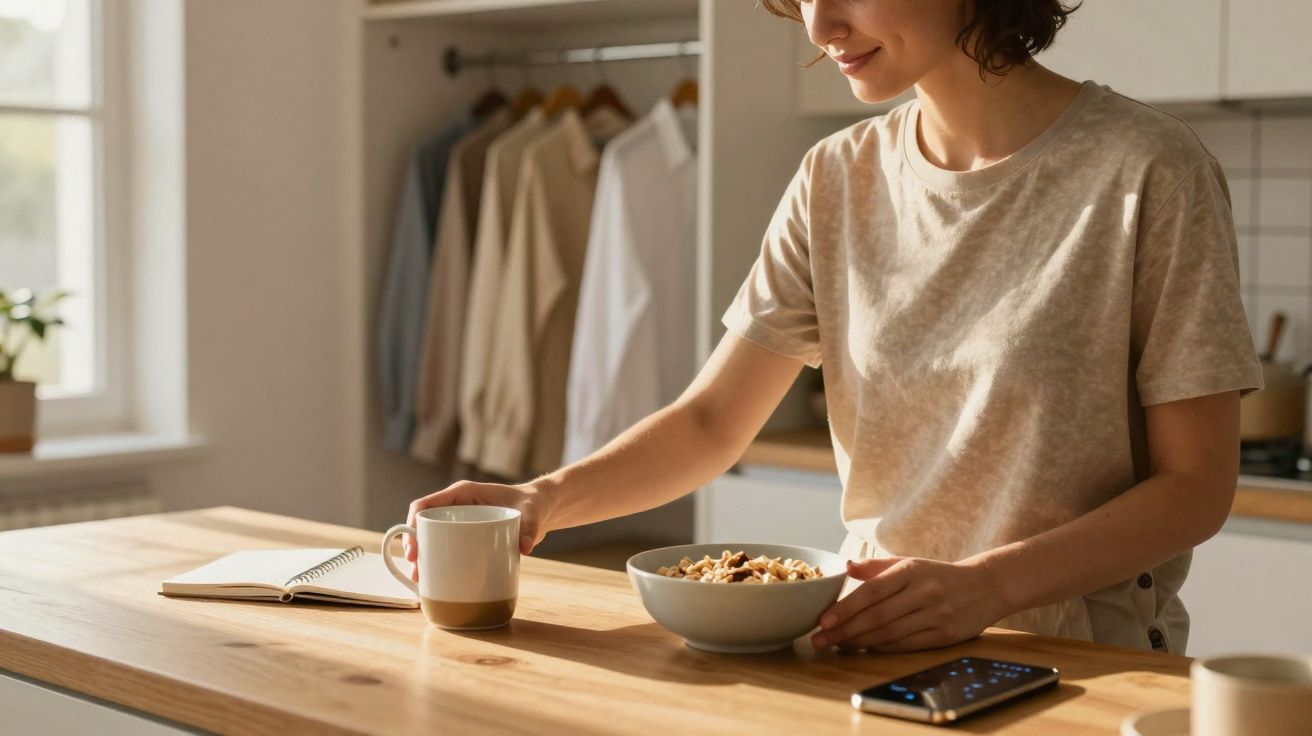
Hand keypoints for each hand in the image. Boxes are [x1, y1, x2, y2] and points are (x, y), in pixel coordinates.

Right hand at [404, 480, 558, 581]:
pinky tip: (435, 579)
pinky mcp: (467, 535)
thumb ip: (530, 528)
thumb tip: (525, 547)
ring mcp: (460, 521)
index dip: (413, 525)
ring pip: (431, 537)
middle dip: (414, 547)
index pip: (426, 505)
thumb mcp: (532, 514)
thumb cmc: (533, 504)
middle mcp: (457, 506)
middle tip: (416, 571)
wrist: (541, 509)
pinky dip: (438, 561)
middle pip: (424, 524)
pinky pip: (446, 545)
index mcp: (463, 493)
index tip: (414, 549)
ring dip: (423, 557)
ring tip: (420, 580)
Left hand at [810, 556, 1003, 652]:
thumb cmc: (938, 575)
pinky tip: (865, 650)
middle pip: (877, 616)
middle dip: (845, 631)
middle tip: (820, 640)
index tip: (823, 621)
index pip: (872, 591)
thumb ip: (877, 567)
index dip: (845, 607)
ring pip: (890, 633)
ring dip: (860, 642)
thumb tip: (846, 567)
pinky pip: (907, 645)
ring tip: (837, 645)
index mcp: (911, 570)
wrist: (987, 585)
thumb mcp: (910, 563)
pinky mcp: (946, 635)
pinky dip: (883, 649)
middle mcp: (923, 592)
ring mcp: (936, 615)